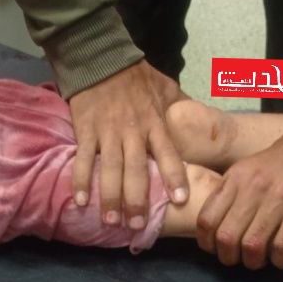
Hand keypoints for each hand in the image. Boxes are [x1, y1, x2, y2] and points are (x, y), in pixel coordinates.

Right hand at [68, 60, 187, 228]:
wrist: (99, 56)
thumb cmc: (134, 74)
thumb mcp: (164, 86)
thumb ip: (181, 104)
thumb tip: (201, 116)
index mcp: (154, 122)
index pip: (168, 154)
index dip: (175, 177)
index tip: (181, 200)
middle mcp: (132, 132)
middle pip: (137, 171)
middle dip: (138, 200)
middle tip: (138, 224)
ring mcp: (107, 133)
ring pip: (110, 170)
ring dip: (111, 198)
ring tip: (112, 221)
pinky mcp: (85, 131)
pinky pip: (84, 160)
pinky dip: (81, 181)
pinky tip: (81, 201)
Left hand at [197, 129, 282, 268]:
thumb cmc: (282, 158)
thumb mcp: (248, 167)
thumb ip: (231, 191)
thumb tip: (217, 222)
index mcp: (235, 178)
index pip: (208, 217)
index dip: (206, 241)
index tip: (213, 248)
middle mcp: (252, 188)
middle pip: (227, 236)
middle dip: (228, 256)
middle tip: (235, 260)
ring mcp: (278, 198)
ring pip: (253, 244)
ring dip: (253, 261)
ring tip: (257, 261)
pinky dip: (279, 259)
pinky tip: (280, 259)